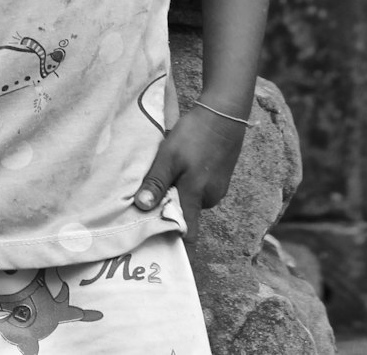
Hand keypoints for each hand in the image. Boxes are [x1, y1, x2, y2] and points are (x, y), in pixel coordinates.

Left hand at [133, 106, 246, 245]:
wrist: (225, 112)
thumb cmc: (196, 134)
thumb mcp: (170, 155)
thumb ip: (156, 181)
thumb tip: (142, 207)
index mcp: (196, 198)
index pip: (187, 235)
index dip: (175, 247)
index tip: (159, 253)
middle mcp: (209, 199)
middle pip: (184, 215)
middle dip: (167, 211)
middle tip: (145, 203)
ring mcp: (216, 188)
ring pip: (190, 198)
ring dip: (175, 192)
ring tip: (160, 177)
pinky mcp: (218, 177)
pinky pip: (197, 187)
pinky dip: (185, 182)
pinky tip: (177, 166)